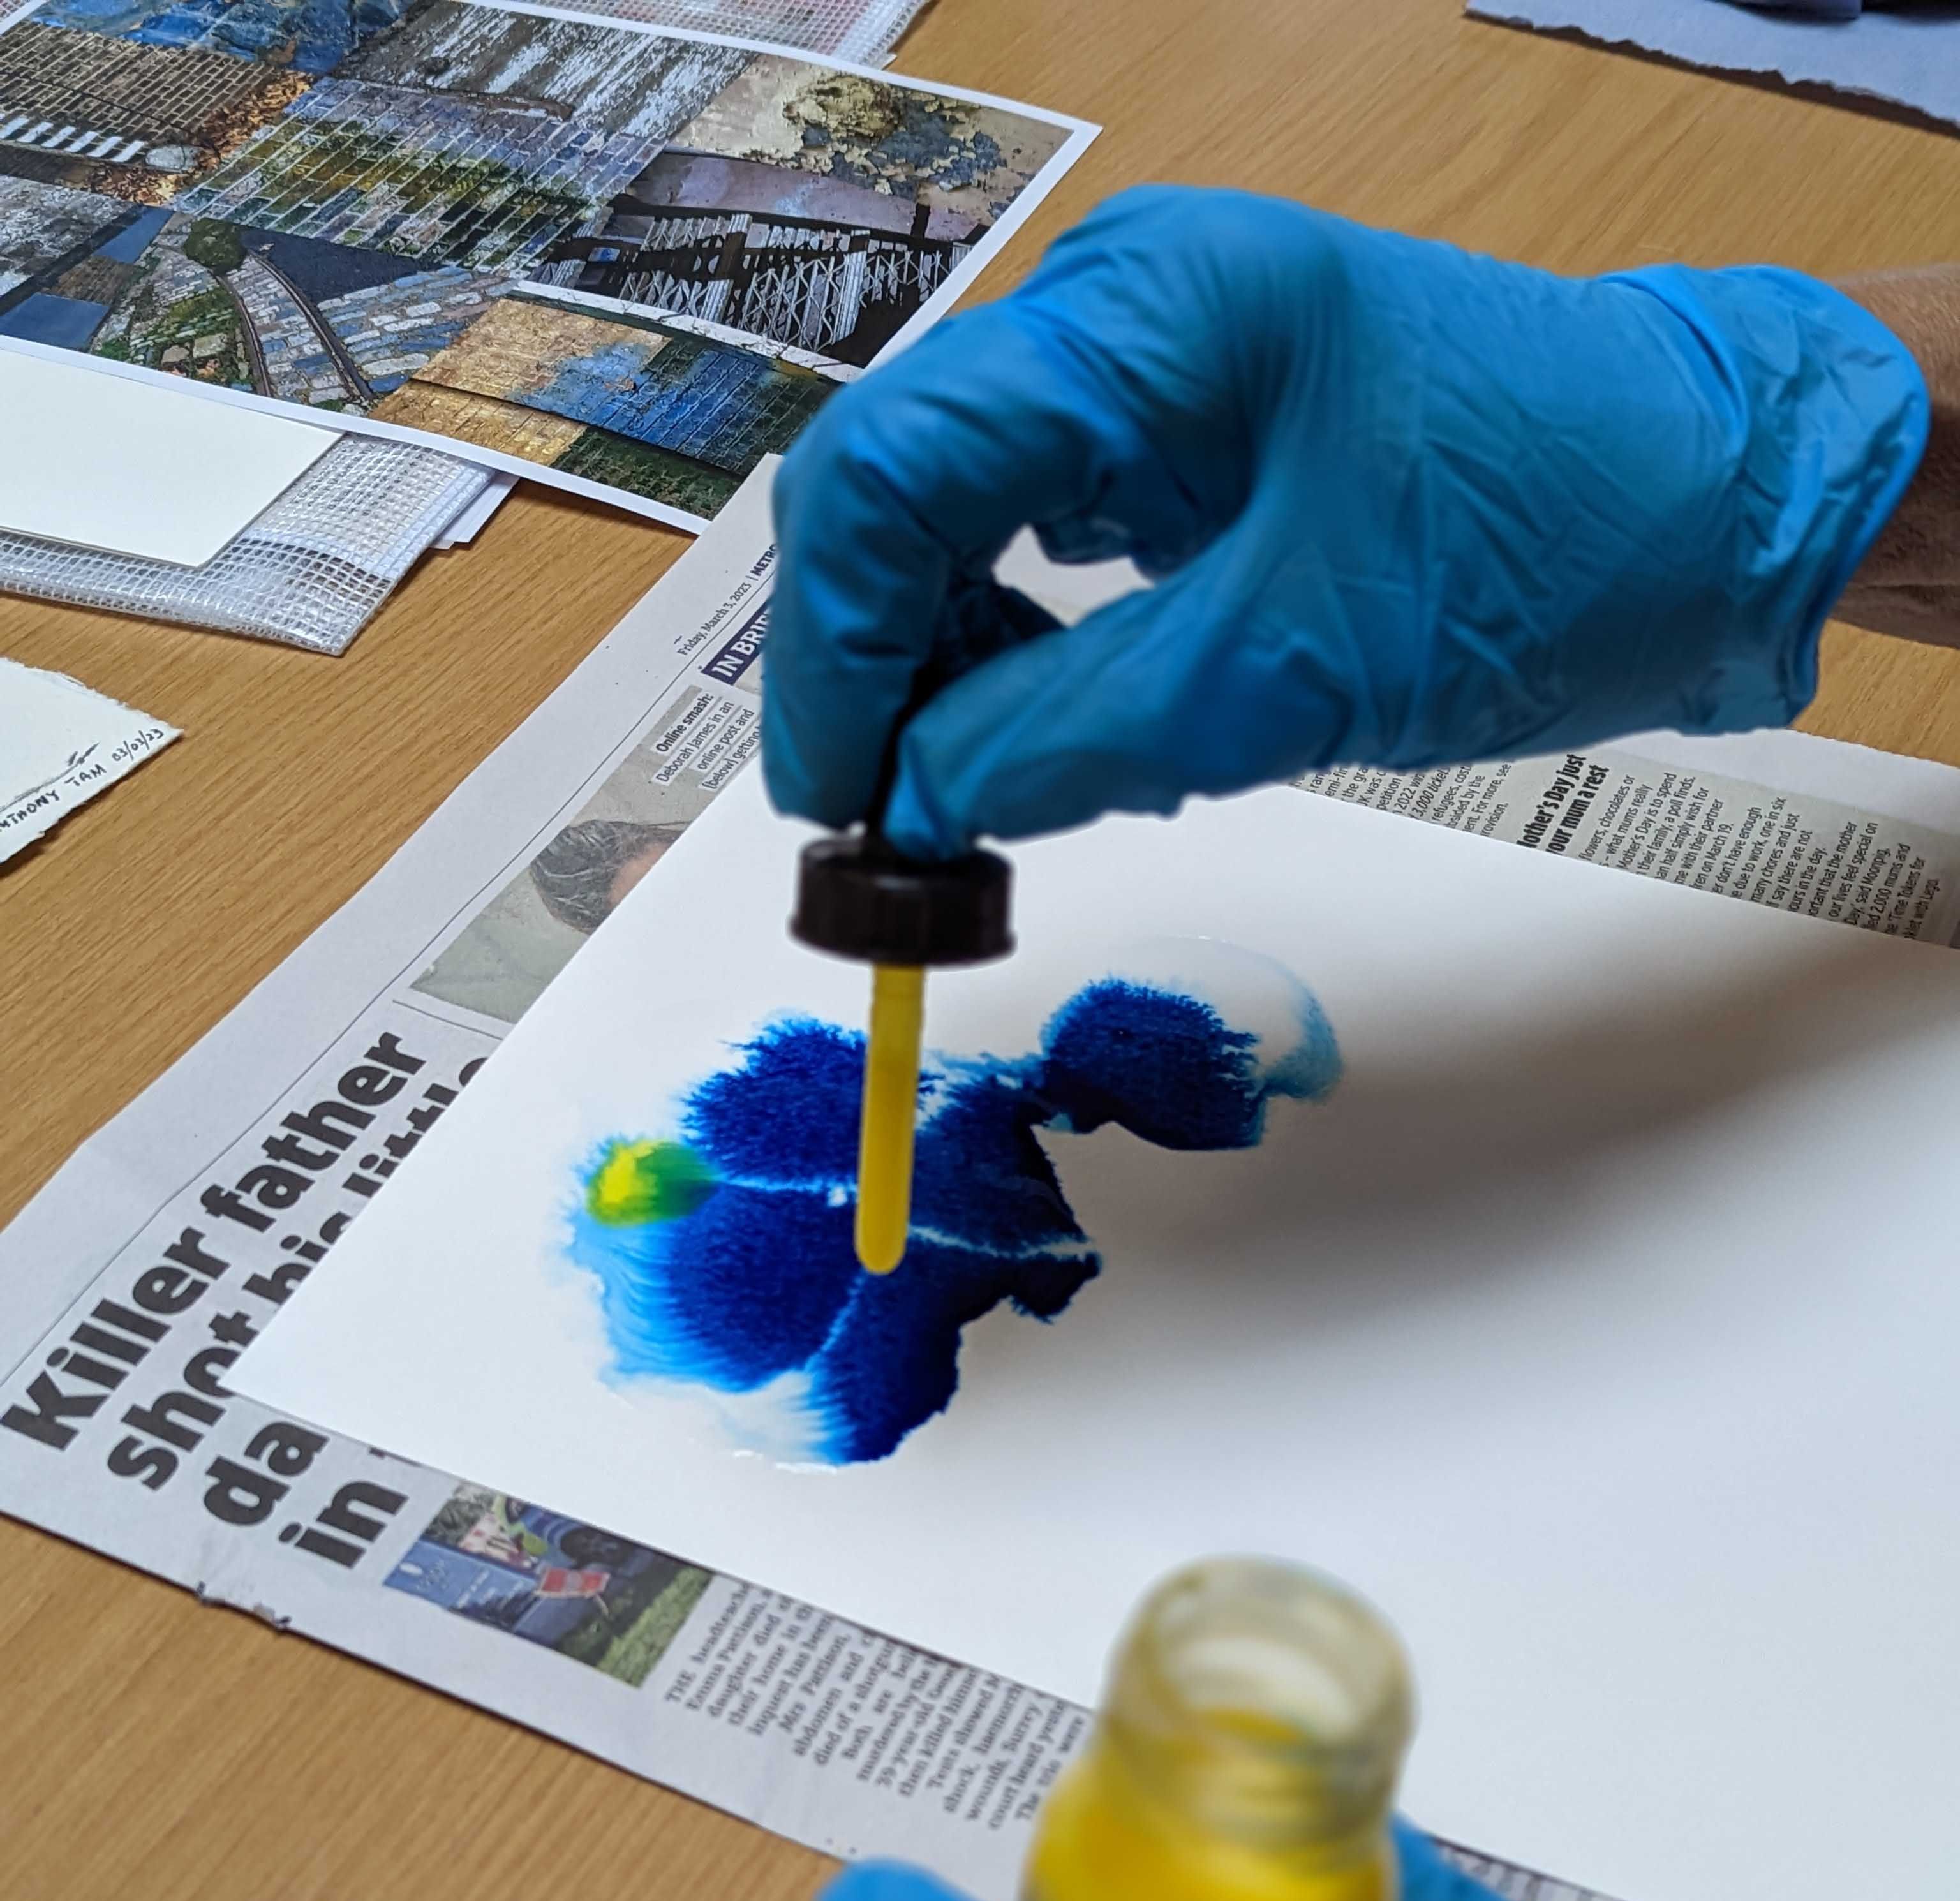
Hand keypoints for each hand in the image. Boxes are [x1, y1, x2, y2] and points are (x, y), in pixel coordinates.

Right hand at [763, 186, 1925, 857]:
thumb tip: (908, 810)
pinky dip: (1007, 651)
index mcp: (1141, 317)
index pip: (888, 473)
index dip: (835, 653)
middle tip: (880, 819)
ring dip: (933, 665)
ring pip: (946, 520)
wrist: (1707, 507)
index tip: (837, 801)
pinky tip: (1036, 733)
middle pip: (892, 486)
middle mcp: (1113, 314)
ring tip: (969, 791)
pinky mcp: (1174, 437)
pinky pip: (1028, 542)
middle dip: (868, 661)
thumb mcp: (1291, 672)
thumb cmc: (1547, 542)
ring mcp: (1140, 368)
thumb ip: (1071, 740)